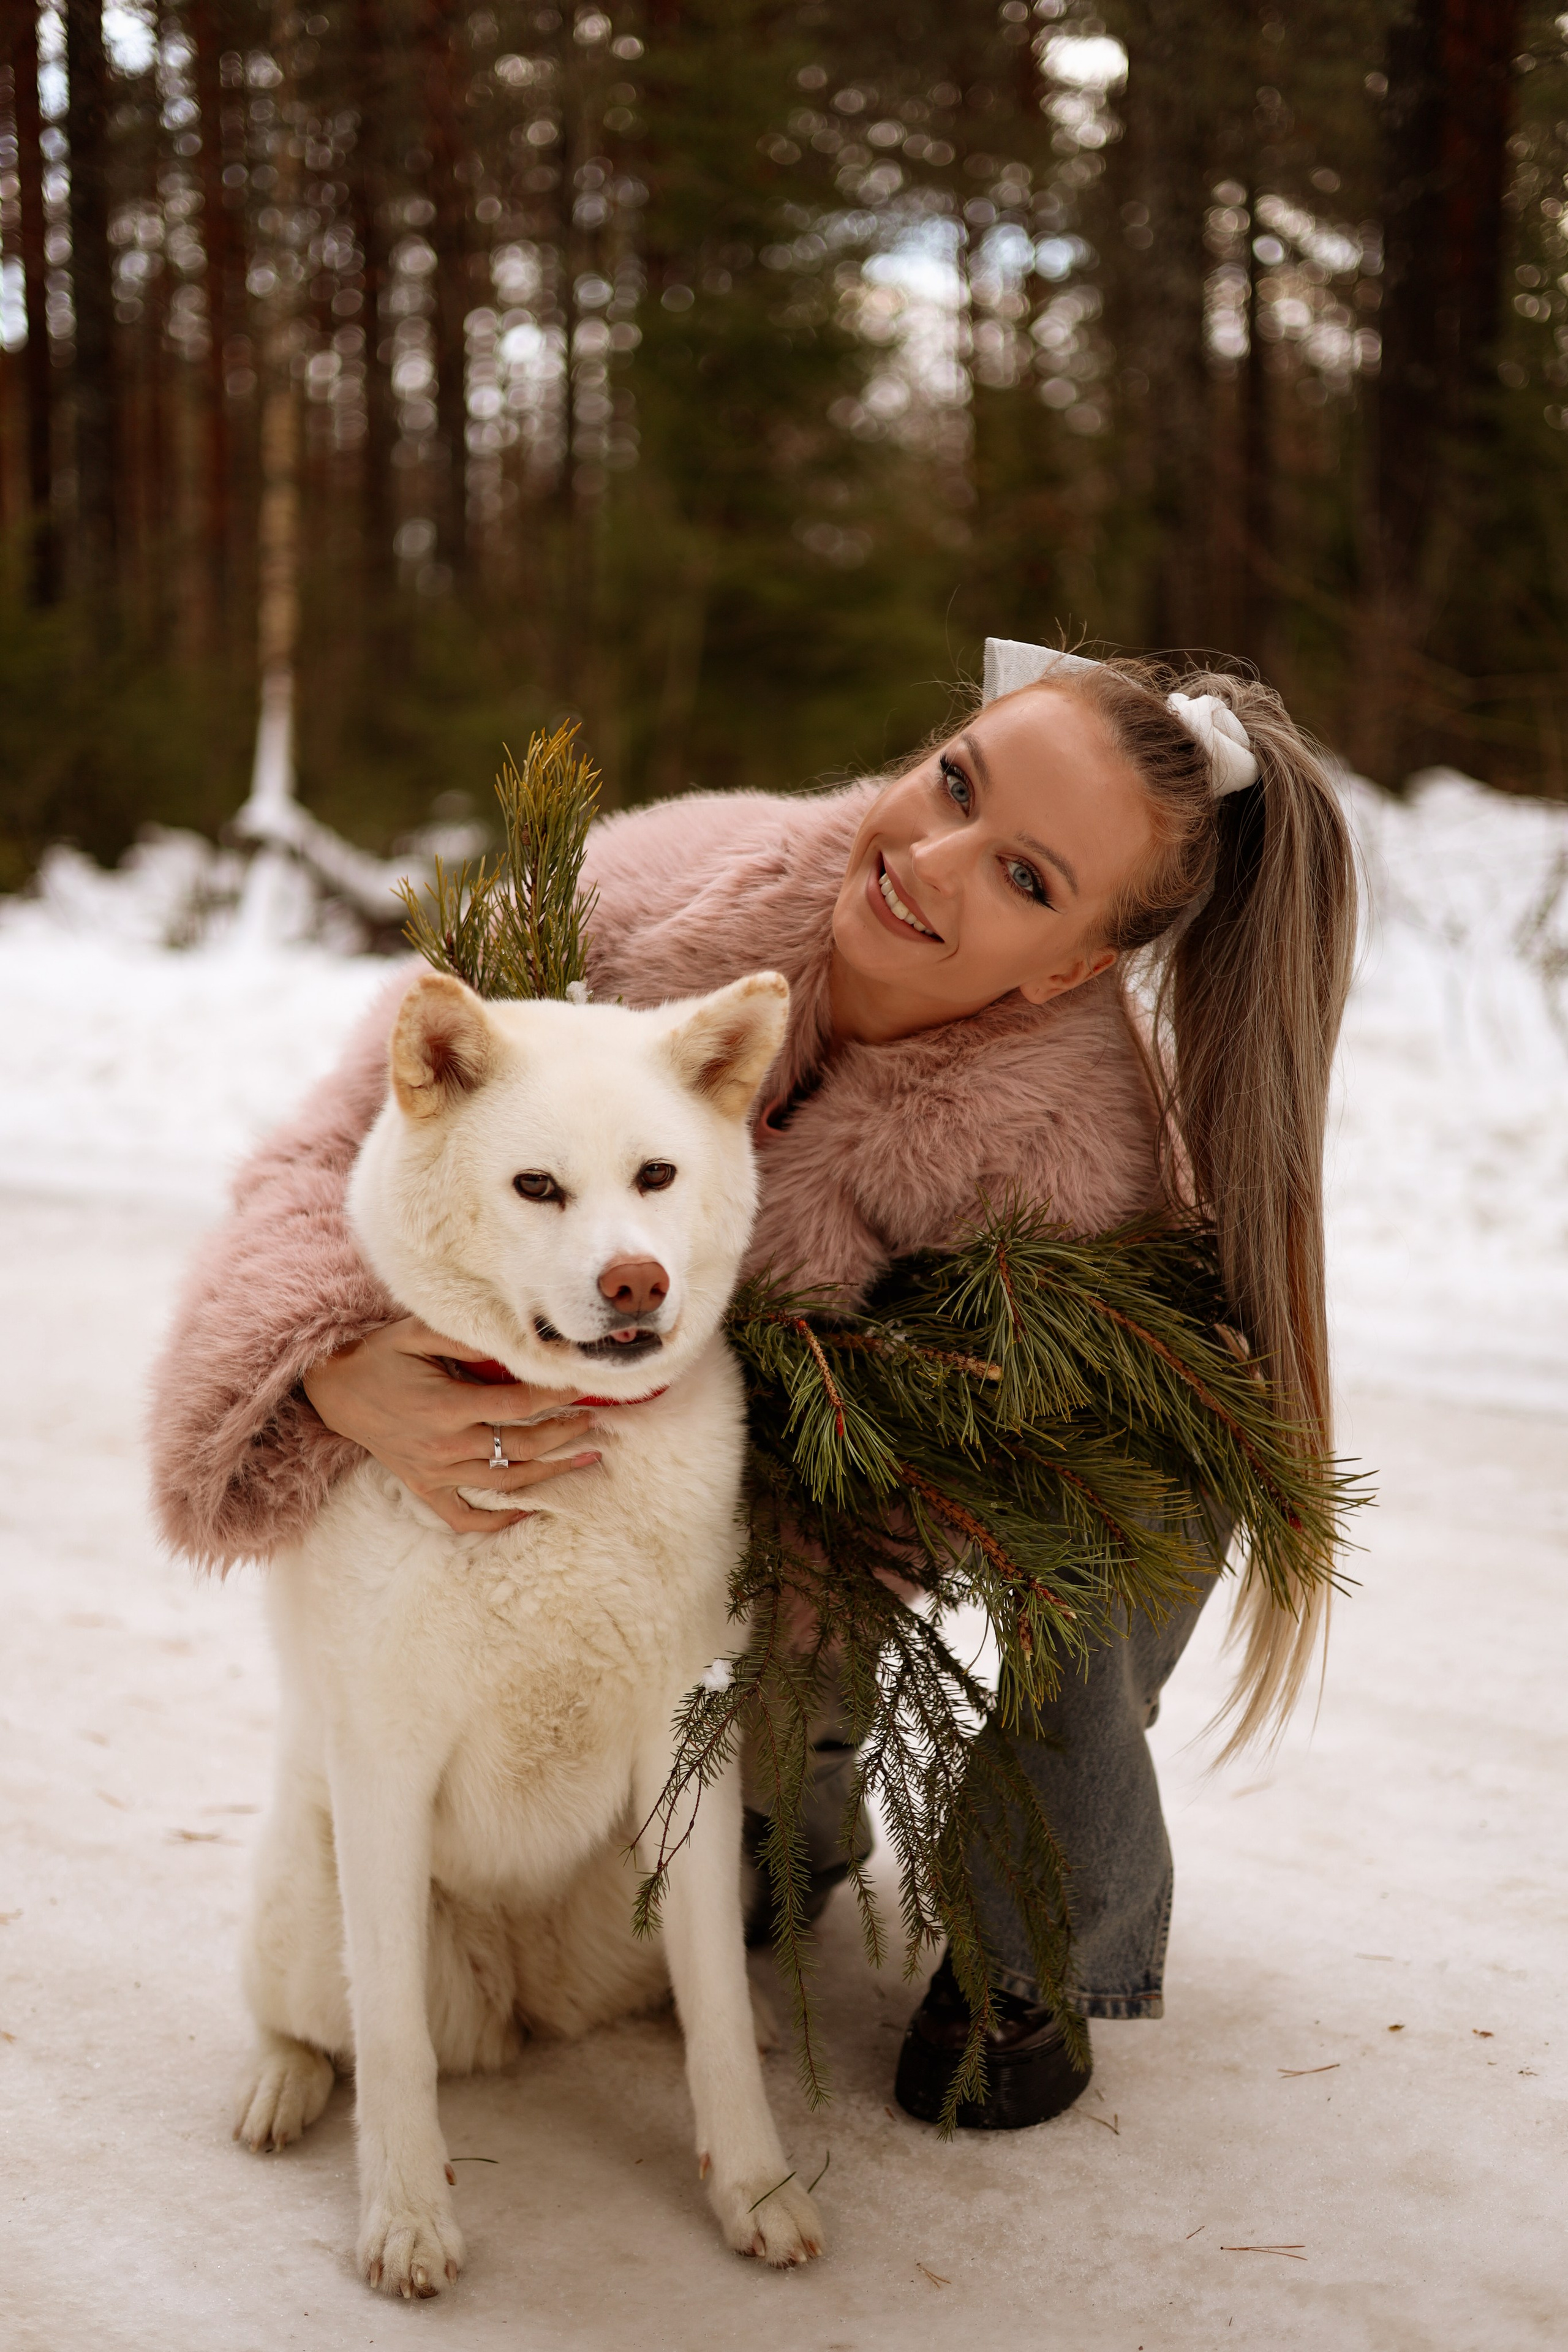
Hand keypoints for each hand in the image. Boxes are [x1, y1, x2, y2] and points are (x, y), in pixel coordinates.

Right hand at [301, 1317, 596, 1534]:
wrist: (334, 1389)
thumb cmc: (379, 1355)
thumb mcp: (416, 1332)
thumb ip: (464, 1335)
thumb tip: (513, 1336)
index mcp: (446, 1405)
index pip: (518, 1404)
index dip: (557, 1394)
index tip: (585, 1384)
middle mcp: (444, 1445)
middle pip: (521, 1446)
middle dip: (565, 1434)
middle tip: (596, 1420)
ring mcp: (435, 1472)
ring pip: (505, 1482)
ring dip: (550, 1473)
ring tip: (586, 1459)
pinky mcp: (424, 1487)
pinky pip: (464, 1516)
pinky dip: (497, 1519)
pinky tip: (529, 1509)